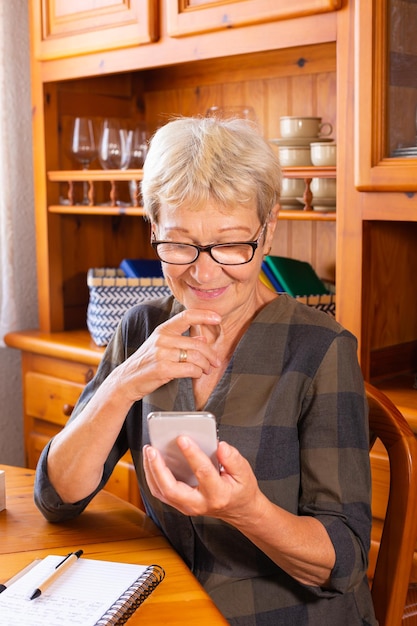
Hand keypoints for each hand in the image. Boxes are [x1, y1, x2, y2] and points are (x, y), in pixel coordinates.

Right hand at [112, 309, 221, 402]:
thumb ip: (181, 340)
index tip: (218, 318)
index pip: (186, 316)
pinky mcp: (163, 369)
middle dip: (211, 354)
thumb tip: (203, 339)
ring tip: (207, 370)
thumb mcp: (160, 346)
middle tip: (216, 362)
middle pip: (197, 343)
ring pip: (196, 357)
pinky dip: (197, 373)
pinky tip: (197, 374)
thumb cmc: (146, 362)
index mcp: (163, 330)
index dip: (204, 315)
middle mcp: (162, 339)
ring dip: (206, 365)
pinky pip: (190, 369)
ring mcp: (162, 354)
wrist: (126, 380)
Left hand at [143, 437, 262, 522]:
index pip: (202, 472)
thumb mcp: (244, 473)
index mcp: (218, 494)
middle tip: (152, 449)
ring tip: (149, 450)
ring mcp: (187, 506)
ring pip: (161, 492)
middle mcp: (199, 503)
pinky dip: (152, 476)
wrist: (238, 510)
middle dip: (158, 468)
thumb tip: (220, 445)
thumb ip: (233, 459)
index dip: (192, 454)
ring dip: (151, 471)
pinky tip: (150, 461)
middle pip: (171, 489)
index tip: (182, 438)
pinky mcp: (180, 504)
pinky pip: (160, 492)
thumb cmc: (240, 490)